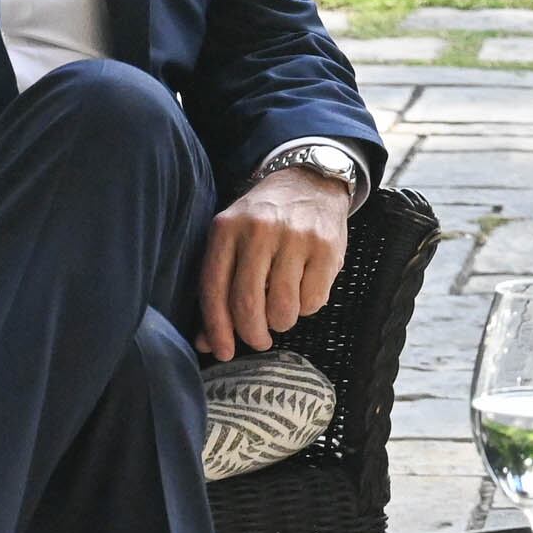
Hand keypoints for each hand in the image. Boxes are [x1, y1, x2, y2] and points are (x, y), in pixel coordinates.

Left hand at [200, 163, 352, 355]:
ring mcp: (295, 237)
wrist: (309, 180)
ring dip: (281, 322)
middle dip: (252, 334)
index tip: (223, 351)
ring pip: (282, 308)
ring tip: (282, 311)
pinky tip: (303, 291)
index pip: (214, 289)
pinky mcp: (326, 247)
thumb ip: (219, 288)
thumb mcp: (233, 241)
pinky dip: (306, 308)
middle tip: (258, 340)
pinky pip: (313, 301)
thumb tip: (206, 343)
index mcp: (226, 228)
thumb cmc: (264, 220)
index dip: (217, 329)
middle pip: (247, 304)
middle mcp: (259, 230)